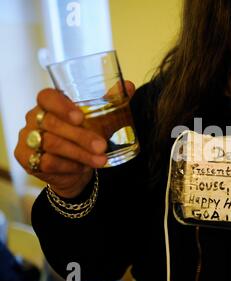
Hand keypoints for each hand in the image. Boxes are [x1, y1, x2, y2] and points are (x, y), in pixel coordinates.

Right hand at [14, 81, 135, 197]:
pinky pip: (48, 162)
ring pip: (52, 144)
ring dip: (80, 153)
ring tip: (101, 160)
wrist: (75, 169)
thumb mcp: (98, 119)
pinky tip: (83, 168)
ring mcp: (28, 139)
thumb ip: (110, 102)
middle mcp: (34, 118)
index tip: (80, 117)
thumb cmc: (85, 137)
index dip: (61, 106)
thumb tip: (128, 86)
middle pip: (52, 123)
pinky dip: (69, 165)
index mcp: (49, 104)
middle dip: (80, 136)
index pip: (47, 97)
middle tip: (102, 145)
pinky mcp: (27, 159)